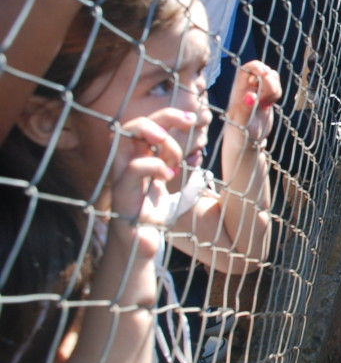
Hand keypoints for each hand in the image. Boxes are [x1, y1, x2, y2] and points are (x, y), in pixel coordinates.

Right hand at [108, 110, 193, 251]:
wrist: (138, 246)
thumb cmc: (153, 217)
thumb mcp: (173, 192)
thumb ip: (183, 179)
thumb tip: (199, 166)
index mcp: (137, 158)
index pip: (146, 124)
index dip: (168, 116)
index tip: (193, 119)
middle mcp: (125, 162)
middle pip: (133, 123)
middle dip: (163, 117)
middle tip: (187, 124)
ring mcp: (120, 176)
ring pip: (126, 137)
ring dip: (158, 140)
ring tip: (174, 160)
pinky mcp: (122, 193)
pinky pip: (134, 167)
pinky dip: (155, 166)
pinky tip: (168, 177)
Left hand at [225, 60, 282, 143]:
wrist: (247, 144)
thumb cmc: (239, 136)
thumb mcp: (242, 124)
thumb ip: (245, 109)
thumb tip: (250, 95)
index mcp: (238, 90)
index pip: (247, 68)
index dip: (257, 67)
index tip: (265, 76)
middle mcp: (248, 88)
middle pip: (263, 71)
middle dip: (269, 81)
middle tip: (265, 99)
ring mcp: (258, 92)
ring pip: (271, 78)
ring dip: (275, 88)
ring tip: (267, 103)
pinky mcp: (266, 98)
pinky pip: (276, 87)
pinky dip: (277, 93)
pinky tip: (270, 104)